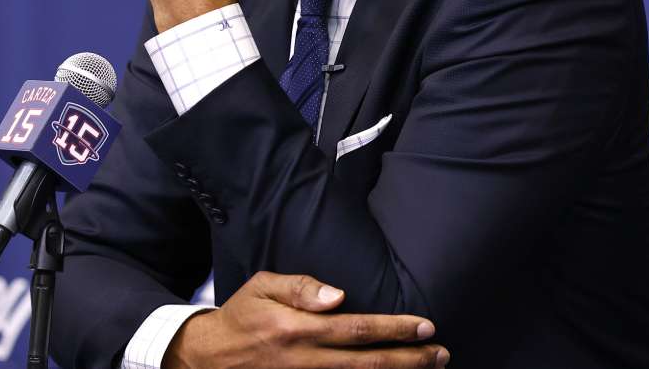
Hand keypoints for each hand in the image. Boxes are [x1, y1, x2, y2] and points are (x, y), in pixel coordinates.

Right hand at [163, 271, 449, 368]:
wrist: (207, 359)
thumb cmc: (242, 317)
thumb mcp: (263, 288)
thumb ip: (301, 287)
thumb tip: (338, 295)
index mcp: (298, 330)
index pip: (358, 329)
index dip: (396, 330)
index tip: (427, 327)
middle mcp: (304, 361)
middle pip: (368, 364)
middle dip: (410, 360)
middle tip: (441, 354)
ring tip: (430, 368)